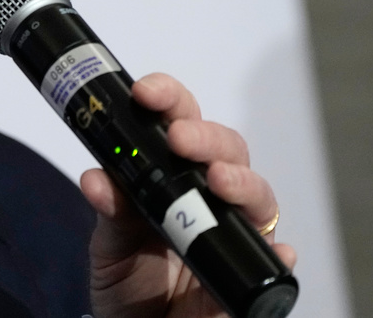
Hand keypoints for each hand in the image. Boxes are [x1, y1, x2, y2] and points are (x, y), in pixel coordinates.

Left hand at [81, 73, 296, 317]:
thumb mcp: (110, 242)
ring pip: (258, 198)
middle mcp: (211, 196)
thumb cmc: (128, 278)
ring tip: (219, 180)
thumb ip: (109, 209)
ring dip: (242, 182)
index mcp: (174, 173)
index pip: (181, 121)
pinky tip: (276, 250)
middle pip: (227, 150)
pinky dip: (277, 255)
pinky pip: (271, 264)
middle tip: (178, 139)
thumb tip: (95, 179)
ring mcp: (233, 234)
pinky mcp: (247, 275)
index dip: (169, 99)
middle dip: (206, 137)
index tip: (145, 93)